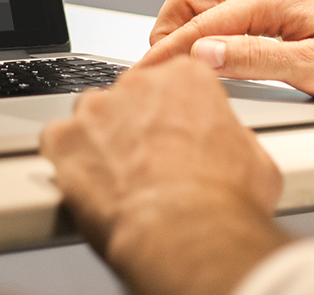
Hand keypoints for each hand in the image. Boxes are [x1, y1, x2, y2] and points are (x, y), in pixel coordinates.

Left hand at [41, 58, 288, 294]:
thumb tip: (231, 149)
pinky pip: (57, 141)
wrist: (186, 234)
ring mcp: (97, 109)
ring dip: (100, 141)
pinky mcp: (64, 139)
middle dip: (135, 125)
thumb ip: (233, 139)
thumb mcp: (256, 160)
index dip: (172, 113)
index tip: (174, 134)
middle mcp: (137, 85)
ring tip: (119, 178)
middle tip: (148, 162)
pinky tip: (89, 184)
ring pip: (91, 117)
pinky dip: (68, 161)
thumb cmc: (221, 200)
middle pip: (129, 97)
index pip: (172, 81)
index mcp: (185, 79)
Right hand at [138, 0, 313, 108]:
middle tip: (158, 67)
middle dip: (167, 28)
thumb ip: (256, 60)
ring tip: (180, 62)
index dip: (167, 50)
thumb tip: (204, 53)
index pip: (201, 21)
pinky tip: (214, 51)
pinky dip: (209, 24)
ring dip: (187, 24)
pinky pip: (232, 5)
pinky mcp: (286, 6)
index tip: (144, 75)